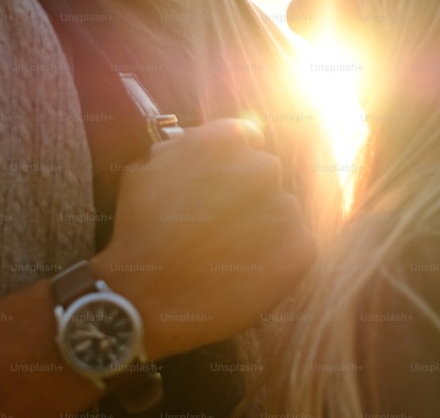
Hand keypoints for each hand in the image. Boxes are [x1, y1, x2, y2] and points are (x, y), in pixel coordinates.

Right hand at [91, 118, 315, 359]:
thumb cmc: (139, 233)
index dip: (233, 162)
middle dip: (247, 193)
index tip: (222, 183)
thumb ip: (185, 144)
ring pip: (281, 210)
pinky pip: (295, 245)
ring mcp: (285, 210)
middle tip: (218, 224)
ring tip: (225, 255)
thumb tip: (206, 137)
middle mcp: (263, 168)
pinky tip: (243, 274)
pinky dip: (276, 258)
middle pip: (265, 173)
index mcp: (226, 141)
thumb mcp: (145, 168)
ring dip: (262, 226)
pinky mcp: (300, 249)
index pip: (246, 137)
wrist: (146, 301)